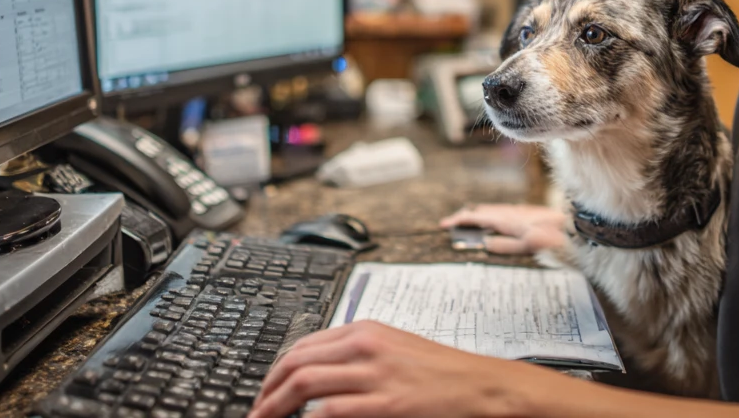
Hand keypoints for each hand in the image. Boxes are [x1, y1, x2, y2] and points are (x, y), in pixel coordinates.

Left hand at [248, 321, 553, 417]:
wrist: (483, 386)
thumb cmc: (443, 374)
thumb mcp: (395, 351)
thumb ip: (357, 358)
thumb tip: (319, 375)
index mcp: (366, 330)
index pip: (303, 344)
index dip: (275, 370)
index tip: (265, 390)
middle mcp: (365, 345)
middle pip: (295, 362)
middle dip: (267, 390)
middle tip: (256, 411)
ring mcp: (374, 374)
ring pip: (304, 383)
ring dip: (275, 406)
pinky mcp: (385, 403)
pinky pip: (330, 410)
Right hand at [439, 204, 568, 253]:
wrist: (575, 227)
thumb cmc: (552, 239)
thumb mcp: (527, 246)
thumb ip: (505, 245)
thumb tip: (484, 243)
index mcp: (507, 220)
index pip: (476, 217)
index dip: (459, 220)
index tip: (444, 224)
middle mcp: (511, 212)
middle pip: (482, 211)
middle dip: (465, 216)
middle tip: (452, 223)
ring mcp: (519, 210)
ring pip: (491, 210)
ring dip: (477, 214)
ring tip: (467, 221)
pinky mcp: (527, 212)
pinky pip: (501, 211)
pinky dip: (489, 215)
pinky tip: (492, 221)